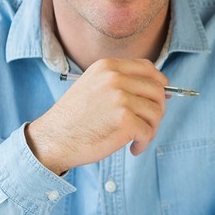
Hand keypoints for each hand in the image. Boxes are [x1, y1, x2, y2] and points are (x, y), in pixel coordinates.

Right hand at [26, 58, 168, 173]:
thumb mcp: (94, 86)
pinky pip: (148, 131)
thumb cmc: (74, 118)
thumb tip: (162, 90)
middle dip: (157, 110)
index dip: (159, 84)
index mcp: (108, 66)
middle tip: (146, 126)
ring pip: (157, 112)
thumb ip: (121, 83)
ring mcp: (120, 98)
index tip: (159, 98)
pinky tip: (132, 148)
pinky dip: (143, 143)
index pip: (148, 68)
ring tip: (137, 139)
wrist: (52, 139)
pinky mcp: (124, 120)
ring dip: (151, 129)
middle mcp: (115, 77)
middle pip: (157, 90)